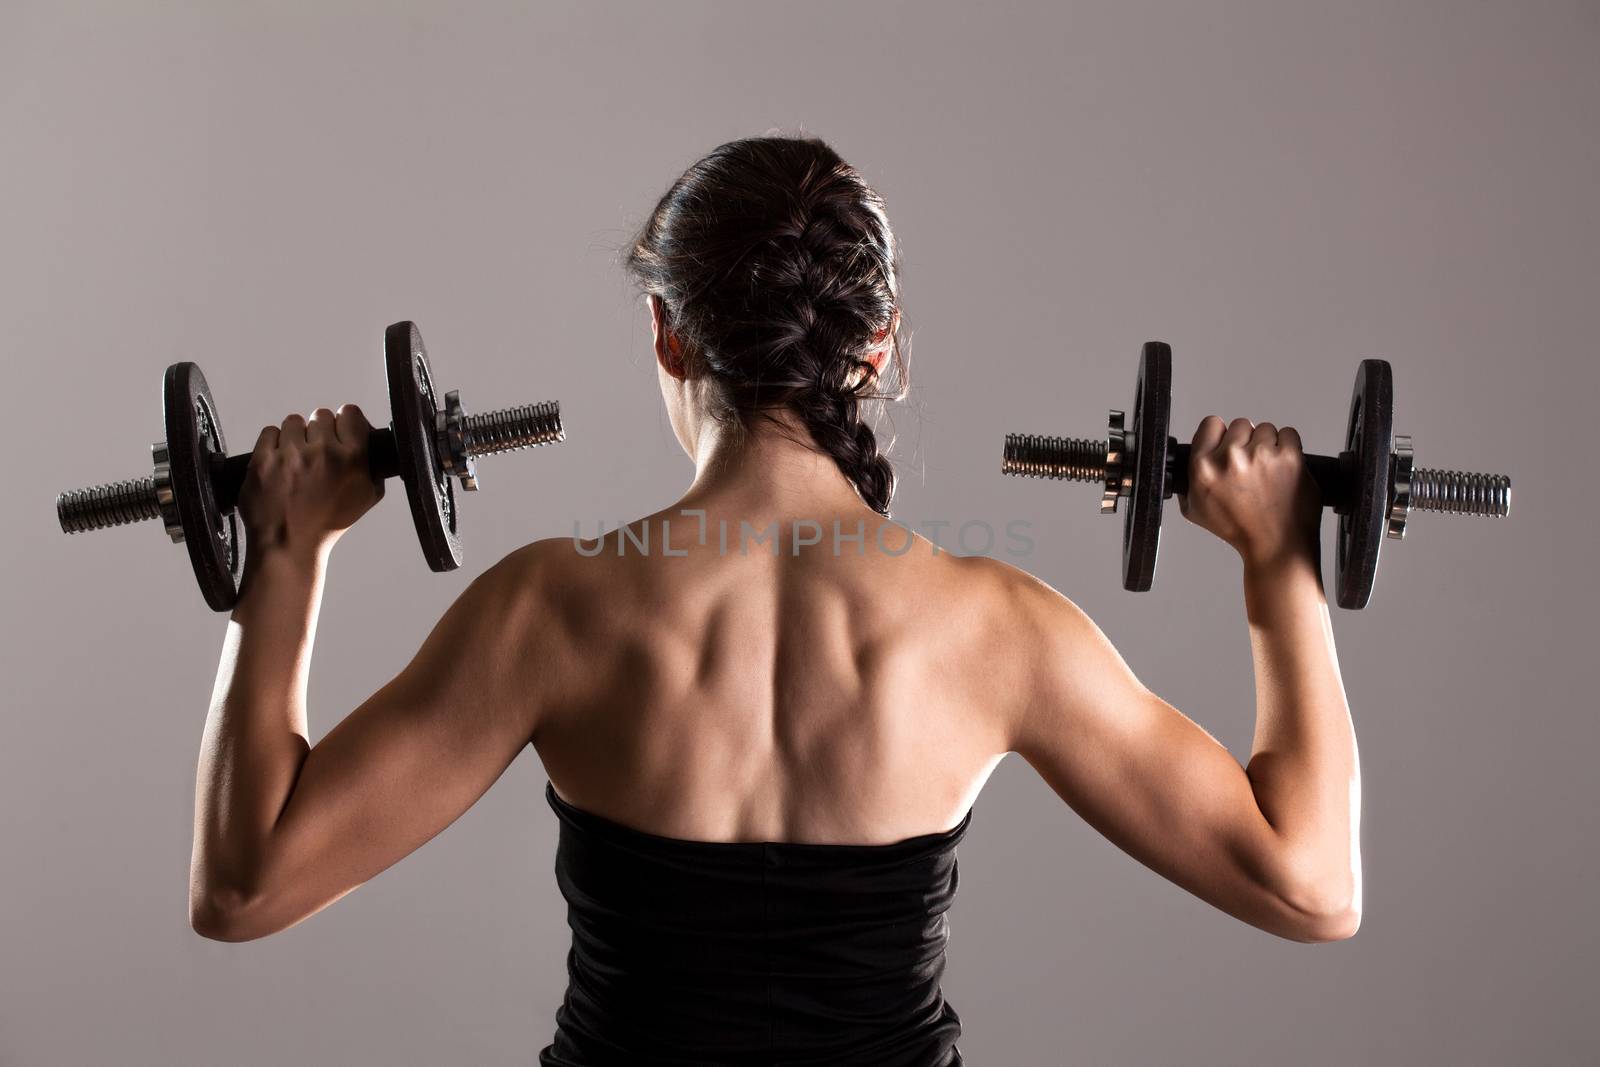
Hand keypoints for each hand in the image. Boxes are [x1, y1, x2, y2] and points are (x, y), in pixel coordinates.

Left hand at [239, 405, 384, 561]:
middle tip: (315, 454)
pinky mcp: (262, 459)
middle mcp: (323, 452)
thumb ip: (372, 465)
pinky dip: (272, 444)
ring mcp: (290, 455)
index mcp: (352, 459)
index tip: (339, 433)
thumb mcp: (366, 497)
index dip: (344, 422)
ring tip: (294, 460)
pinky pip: (269, 432)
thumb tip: (368, 436)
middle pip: (321, 415)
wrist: (289, 545)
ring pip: (294, 422)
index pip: (349, 413)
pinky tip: (278, 463)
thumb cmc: (327, 524)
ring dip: (295, 437)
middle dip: (319, 432)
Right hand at [1177, 416, 1321, 566]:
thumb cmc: (1240, 530)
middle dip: (1247, 442)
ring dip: (1268, 445)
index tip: (1228, 446)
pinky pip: (1289, 434)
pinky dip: (1289, 447)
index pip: (1211, 424)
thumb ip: (1190, 480)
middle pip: (1241, 424)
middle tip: (1251, 466)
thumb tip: (1190, 458)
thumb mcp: (1196, 509)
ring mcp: (1262, 455)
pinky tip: (1283, 467)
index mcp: (1203, 467)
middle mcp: (1230, 458)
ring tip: (1268, 471)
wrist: (1275, 546)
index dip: (1221, 435)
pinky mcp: (1289, 457)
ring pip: (1266, 428)